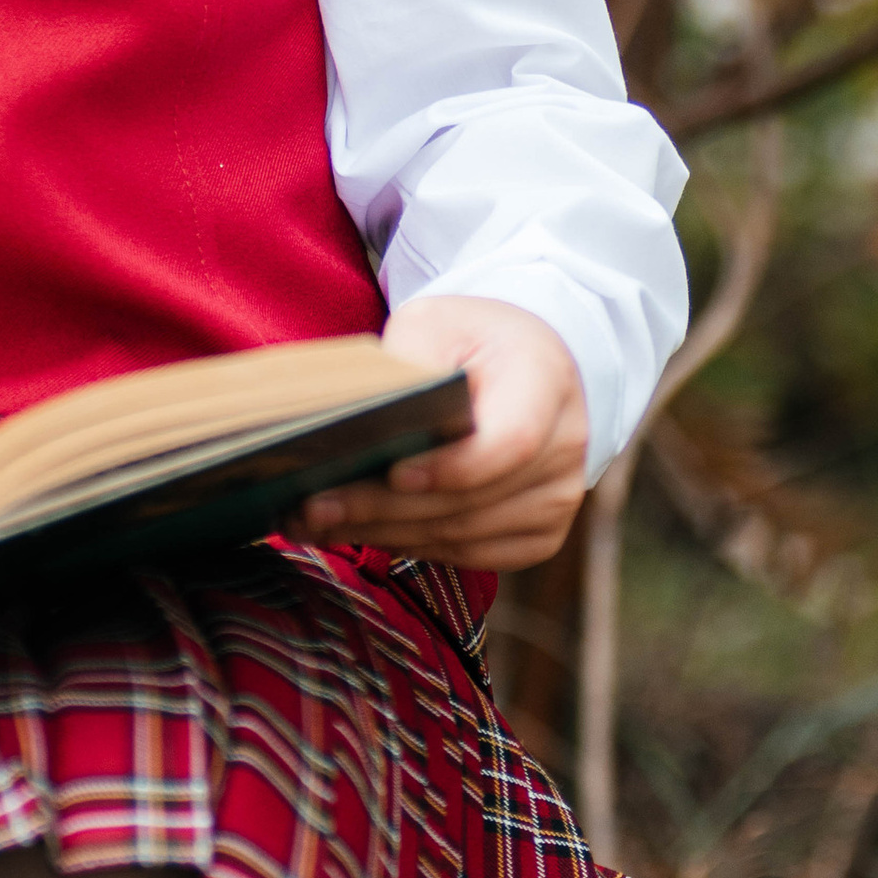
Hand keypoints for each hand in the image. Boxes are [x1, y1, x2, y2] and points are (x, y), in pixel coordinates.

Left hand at [301, 293, 589, 572]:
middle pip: (471, 500)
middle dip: (385, 507)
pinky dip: (411, 546)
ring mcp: (557, 499)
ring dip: (385, 533)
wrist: (528, 364)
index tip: (391, 472)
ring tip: (315, 521)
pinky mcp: (540, 535)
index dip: (451, 468)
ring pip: (462, 535)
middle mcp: (565, 448)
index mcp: (546, 382)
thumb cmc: (472, 339)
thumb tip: (359, 423)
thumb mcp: (436, 323)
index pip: (509, 441)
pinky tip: (360, 530)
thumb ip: (407, 366)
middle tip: (313, 506)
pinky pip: (469, 554)